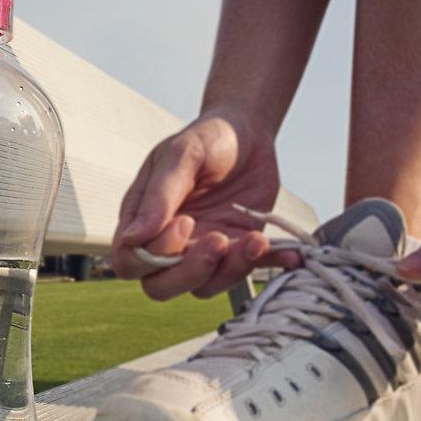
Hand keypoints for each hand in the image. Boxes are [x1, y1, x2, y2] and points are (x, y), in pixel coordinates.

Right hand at [111, 108, 283, 299]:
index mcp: (141, 220)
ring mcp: (200, 251)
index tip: (186, 221)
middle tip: (219, 240)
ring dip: (231, 270)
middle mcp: (167, 243)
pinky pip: (245, 273)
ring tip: (255, 240)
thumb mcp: (181, 155)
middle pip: (161, 286)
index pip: (130, 261)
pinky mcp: (235, 252)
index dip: (155, 254)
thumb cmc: (206, 139)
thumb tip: (134, 237)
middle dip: (191, 272)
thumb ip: (159, 195)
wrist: (247, 133)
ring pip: (204, 287)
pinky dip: (268, 267)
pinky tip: (290, 257)